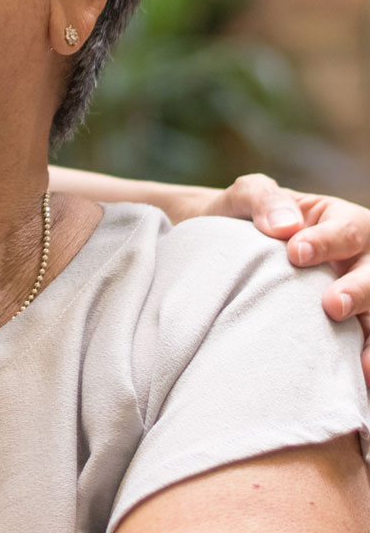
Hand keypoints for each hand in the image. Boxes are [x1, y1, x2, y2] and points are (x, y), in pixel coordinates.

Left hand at [195, 174, 369, 383]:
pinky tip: (361, 379)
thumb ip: (262, 199)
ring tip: (363, 365)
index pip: (345, 229)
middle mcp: (356, 257)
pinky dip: (364, 357)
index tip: (295, 253)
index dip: (325, 242)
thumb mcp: (243, 197)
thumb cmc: (239, 218)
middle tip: (332, 306)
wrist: (222, 252)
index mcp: (337, 220)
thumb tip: (285, 226)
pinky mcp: (350, 326)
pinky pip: (365, 340)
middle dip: (359, 289)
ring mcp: (355, 291)